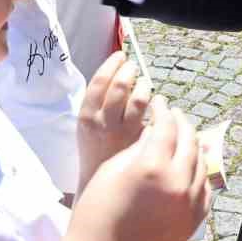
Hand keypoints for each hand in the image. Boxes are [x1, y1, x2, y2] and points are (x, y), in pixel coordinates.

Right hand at [56, 96, 211, 240]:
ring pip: (201, 165)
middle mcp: (177, 183)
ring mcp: (188, 205)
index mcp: (153, 166)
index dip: (163, 110)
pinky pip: (204, 190)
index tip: (159, 102)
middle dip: (181, 123)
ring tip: (183, 138)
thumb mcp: (115, 165)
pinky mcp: (192, 221)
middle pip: (189, 142)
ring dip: (192, 147)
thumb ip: (141, 145)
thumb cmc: (100, 206)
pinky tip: (190, 166)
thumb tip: (157, 130)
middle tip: (173, 114)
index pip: (166, 126)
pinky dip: (198, 174)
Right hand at [75, 51, 151, 194]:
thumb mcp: (90, 122)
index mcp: (86, 115)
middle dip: (129, 71)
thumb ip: (102, 100)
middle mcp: (103, 123)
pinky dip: (155, 107)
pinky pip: (152, 118)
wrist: (99, 184)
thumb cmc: (97, 148)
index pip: (99, 81)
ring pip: (139, 100)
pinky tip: (153, 106)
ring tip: (144, 85)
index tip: (120, 56)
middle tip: (133, 67)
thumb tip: (122, 69)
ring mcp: (123, 134)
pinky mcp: (140, 143)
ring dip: (144, 86)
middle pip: (119, 87)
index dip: (112, 64)